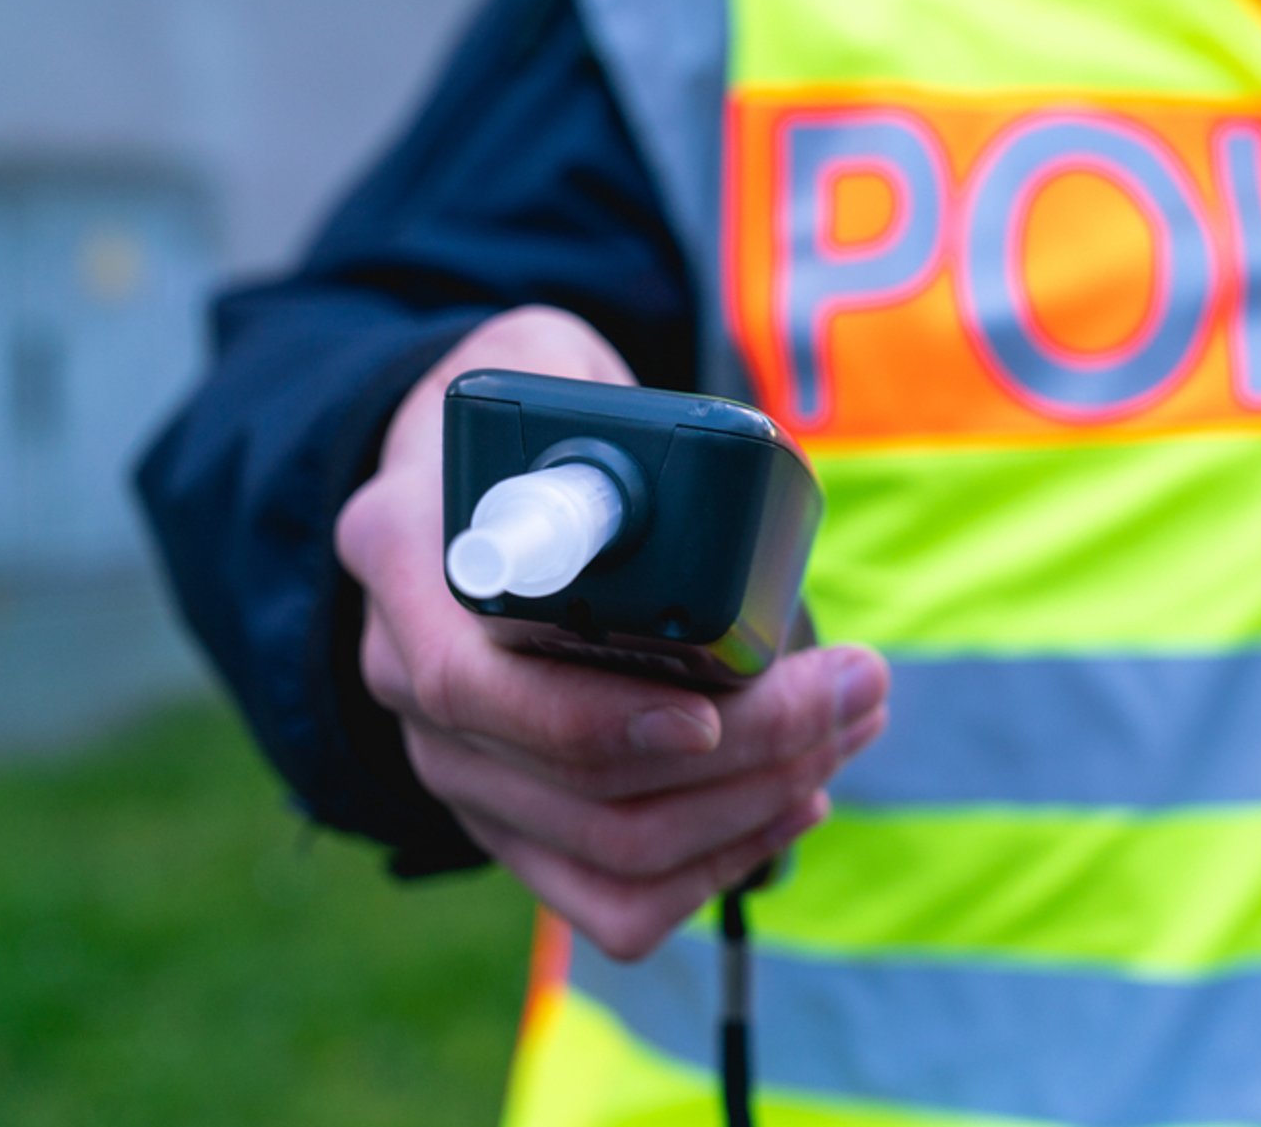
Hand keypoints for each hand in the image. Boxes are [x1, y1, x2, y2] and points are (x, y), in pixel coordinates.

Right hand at [335, 306, 887, 959]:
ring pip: (611, 853)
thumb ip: (591, 398)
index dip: (602, 721)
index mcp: (403, 556)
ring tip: (848, 728)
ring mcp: (458, 762)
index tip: (717, 706)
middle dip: (749, 754)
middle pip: (578, 784)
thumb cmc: (527, 416)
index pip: (479, 688)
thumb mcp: (543, 360)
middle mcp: (405, 679)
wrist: (476, 481)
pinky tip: (792, 801)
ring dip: (757, 806)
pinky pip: (611, 899)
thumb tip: (682, 472)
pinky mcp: (514, 816)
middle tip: (858, 689)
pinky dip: (718, 865)